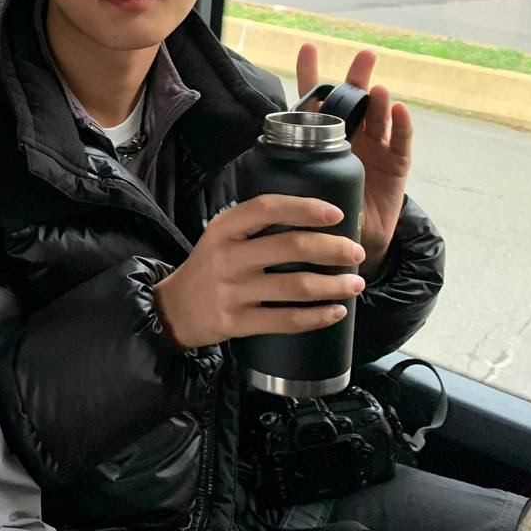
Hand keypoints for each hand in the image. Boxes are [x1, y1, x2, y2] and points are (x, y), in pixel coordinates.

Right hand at [154, 195, 365, 348]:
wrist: (175, 309)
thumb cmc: (210, 267)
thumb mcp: (221, 235)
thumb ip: (256, 225)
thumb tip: (316, 220)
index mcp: (224, 229)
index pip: (266, 208)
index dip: (304, 208)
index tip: (336, 214)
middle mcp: (227, 257)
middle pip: (290, 247)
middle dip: (332, 248)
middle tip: (355, 252)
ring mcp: (232, 291)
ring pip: (295, 286)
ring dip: (333, 285)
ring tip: (355, 284)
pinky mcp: (236, 322)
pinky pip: (286, 320)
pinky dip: (317, 317)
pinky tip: (335, 312)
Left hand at [296, 44, 411, 274]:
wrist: (353, 241)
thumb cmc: (324, 210)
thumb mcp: (301, 188)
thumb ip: (285, 174)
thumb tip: (250, 161)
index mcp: (324, 137)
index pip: (315, 101)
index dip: (310, 75)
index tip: (307, 47)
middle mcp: (351, 136)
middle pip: (354, 101)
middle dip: (357, 79)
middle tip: (364, 56)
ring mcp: (376, 148)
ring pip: (378, 116)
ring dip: (378, 101)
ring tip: (377, 89)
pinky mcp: (396, 164)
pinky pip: (401, 141)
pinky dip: (401, 125)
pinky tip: (399, 109)